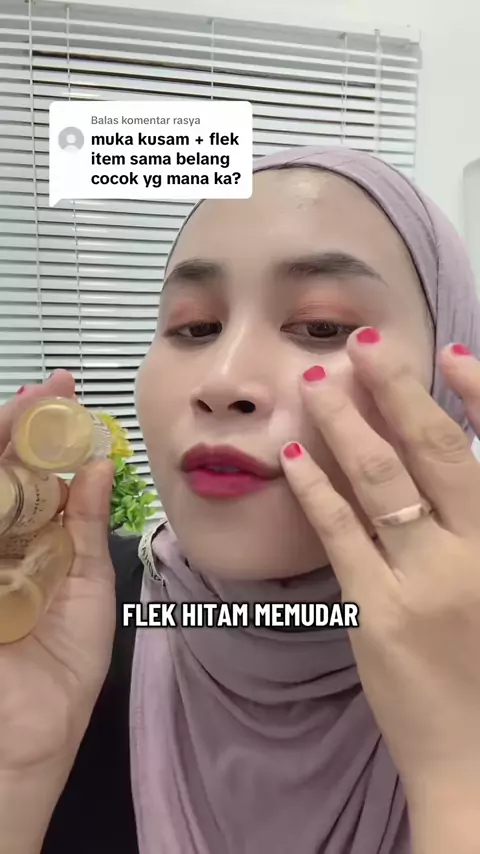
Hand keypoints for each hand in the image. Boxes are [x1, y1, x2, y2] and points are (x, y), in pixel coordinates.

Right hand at [0, 372, 115, 773]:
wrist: (25, 743)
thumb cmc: (59, 674)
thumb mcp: (86, 588)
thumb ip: (83, 525)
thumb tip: (96, 464)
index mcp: (31, 543)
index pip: (32, 475)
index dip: (47, 434)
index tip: (67, 394)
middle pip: (1, 471)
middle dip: (20, 425)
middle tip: (49, 388)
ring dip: (0, 443)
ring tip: (27, 406)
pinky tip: (1, 451)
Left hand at [280, 331, 479, 807]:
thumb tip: (457, 459)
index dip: (477, 397)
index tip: (448, 353)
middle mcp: (475, 553)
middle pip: (433, 451)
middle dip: (396, 389)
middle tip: (363, 344)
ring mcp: (422, 583)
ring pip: (380, 482)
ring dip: (345, 422)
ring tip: (316, 380)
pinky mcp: (374, 615)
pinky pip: (340, 535)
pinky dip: (317, 489)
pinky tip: (295, 454)